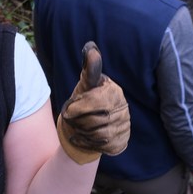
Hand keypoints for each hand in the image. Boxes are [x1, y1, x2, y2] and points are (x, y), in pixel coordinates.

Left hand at [57, 41, 129, 164]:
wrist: (85, 128)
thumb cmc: (84, 102)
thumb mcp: (85, 85)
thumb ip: (89, 68)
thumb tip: (90, 47)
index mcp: (114, 92)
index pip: (97, 101)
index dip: (80, 108)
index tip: (68, 110)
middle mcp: (123, 109)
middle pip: (95, 121)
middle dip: (78, 121)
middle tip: (72, 119)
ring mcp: (124, 127)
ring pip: (98, 135)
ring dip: (81, 133)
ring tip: (77, 127)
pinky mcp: (121, 142)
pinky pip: (102, 147)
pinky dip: (87, 144)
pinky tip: (82, 138)